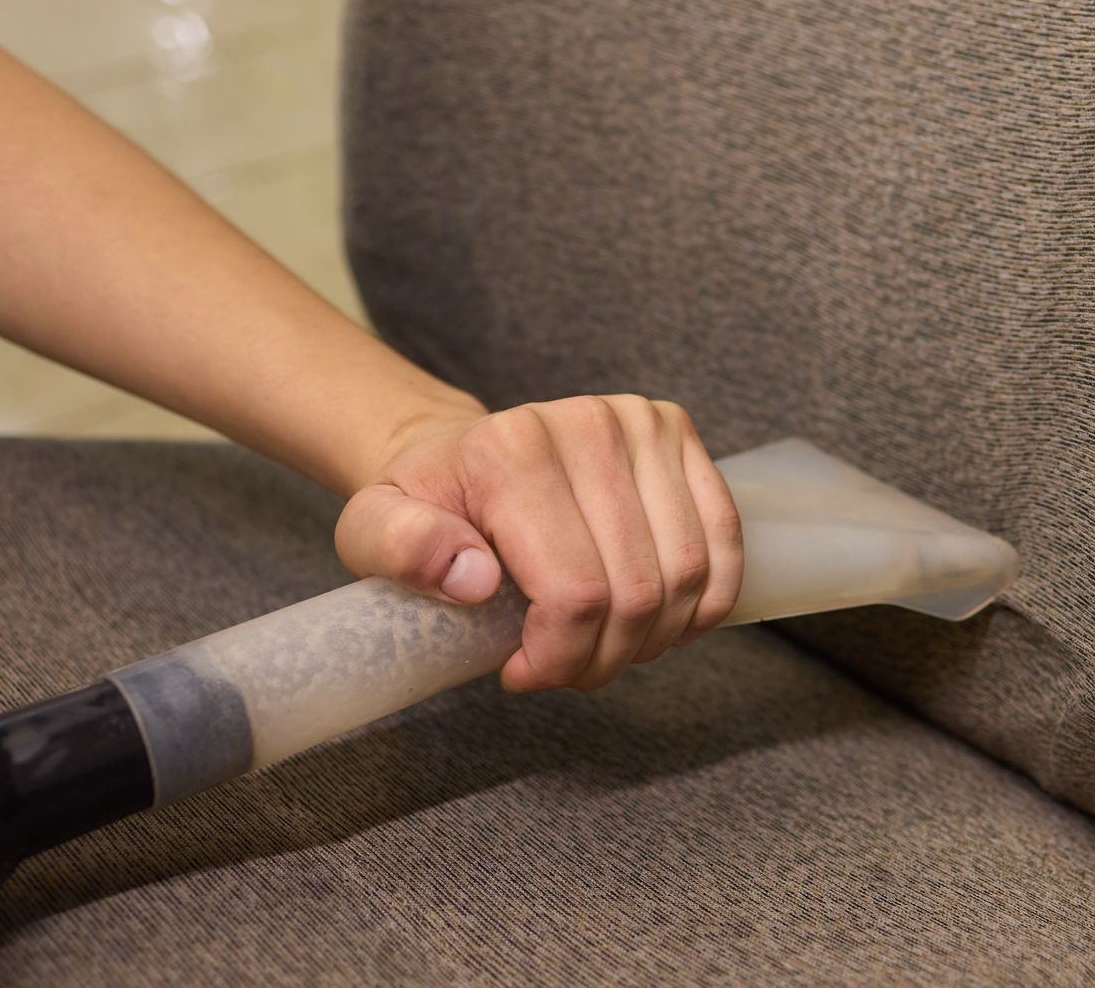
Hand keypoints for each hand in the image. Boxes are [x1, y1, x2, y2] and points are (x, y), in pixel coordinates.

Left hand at [334, 395, 743, 691]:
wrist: (457, 451)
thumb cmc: (425, 503)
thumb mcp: (371, 531)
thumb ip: (400, 551)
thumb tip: (472, 578)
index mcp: (513, 450)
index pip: (574, 592)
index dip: (562, 657)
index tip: (524, 672)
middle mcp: (588, 425)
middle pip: (636, 590)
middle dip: (605, 656)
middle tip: (566, 669)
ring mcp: (641, 423)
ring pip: (687, 574)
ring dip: (654, 636)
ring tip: (605, 645)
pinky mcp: (677, 431)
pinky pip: (723, 538)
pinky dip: (705, 599)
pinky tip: (663, 622)